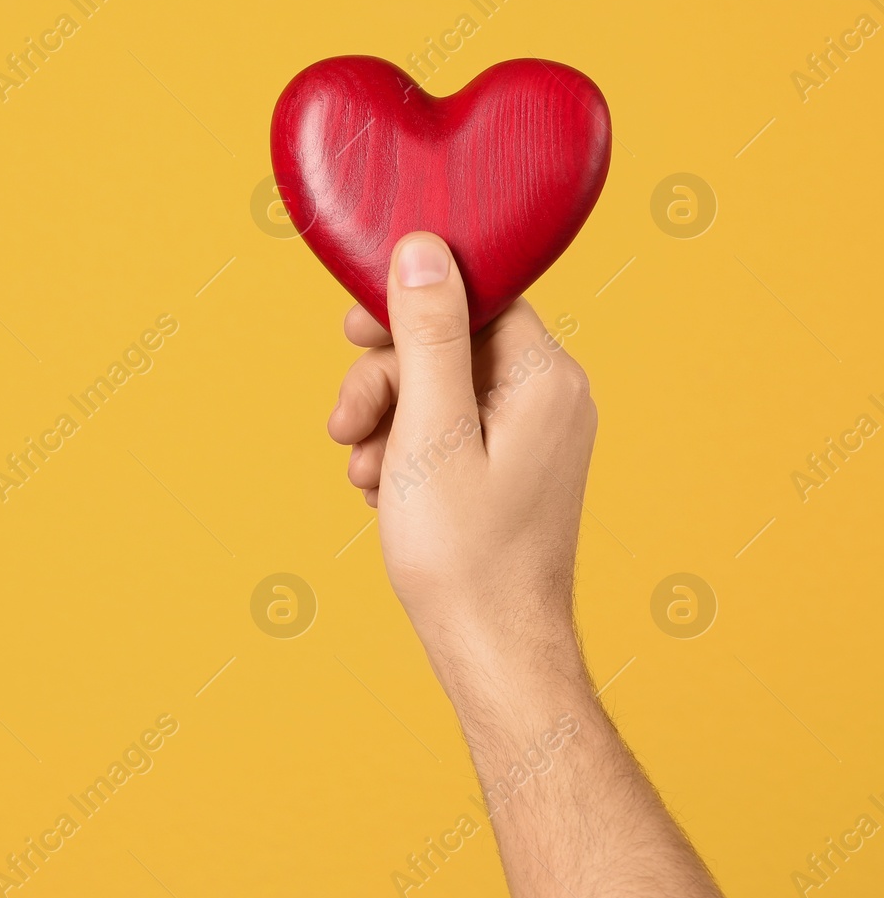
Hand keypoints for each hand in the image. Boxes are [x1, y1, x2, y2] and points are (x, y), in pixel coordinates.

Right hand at [326, 233, 596, 693]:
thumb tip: (422, 249)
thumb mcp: (430, 432)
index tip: (355, 329)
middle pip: (450, 343)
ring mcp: (534, 435)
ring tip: (362, 471)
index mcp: (545, 378)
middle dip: (387, 379)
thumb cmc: (464, 553)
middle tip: (347, 423)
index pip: (476, 297)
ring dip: (387, 419)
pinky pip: (449, 427)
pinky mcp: (512, 466)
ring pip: (440, 389)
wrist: (492, 648)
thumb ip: (428, 335)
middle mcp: (551, 398)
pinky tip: (381, 488)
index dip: (408, 306)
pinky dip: (405, 448)